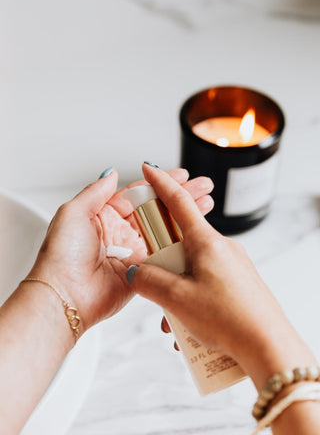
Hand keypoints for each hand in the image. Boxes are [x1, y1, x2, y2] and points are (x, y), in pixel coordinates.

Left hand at [29, 167, 213, 332]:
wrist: (64, 296)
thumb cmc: (61, 255)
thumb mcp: (73, 212)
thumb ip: (95, 191)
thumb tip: (111, 173)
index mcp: (104, 216)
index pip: (139, 194)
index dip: (161, 184)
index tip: (181, 175)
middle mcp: (120, 233)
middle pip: (157, 211)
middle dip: (181, 198)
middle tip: (202, 188)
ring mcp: (132, 253)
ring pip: (165, 231)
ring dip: (186, 219)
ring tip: (206, 205)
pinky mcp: (141, 271)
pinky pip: (164, 256)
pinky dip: (180, 245)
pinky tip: (196, 234)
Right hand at [127, 165, 315, 389]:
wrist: (269, 347)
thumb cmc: (230, 319)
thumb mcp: (178, 299)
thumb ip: (149, 281)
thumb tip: (136, 273)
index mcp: (206, 242)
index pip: (178, 202)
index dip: (161, 183)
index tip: (149, 168)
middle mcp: (221, 248)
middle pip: (180, 242)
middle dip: (162, 264)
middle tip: (155, 286)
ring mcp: (232, 265)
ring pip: (191, 268)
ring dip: (176, 292)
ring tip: (175, 322)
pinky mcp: (237, 283)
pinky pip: (205, 283)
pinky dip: (192, 301)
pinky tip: (190, 328)